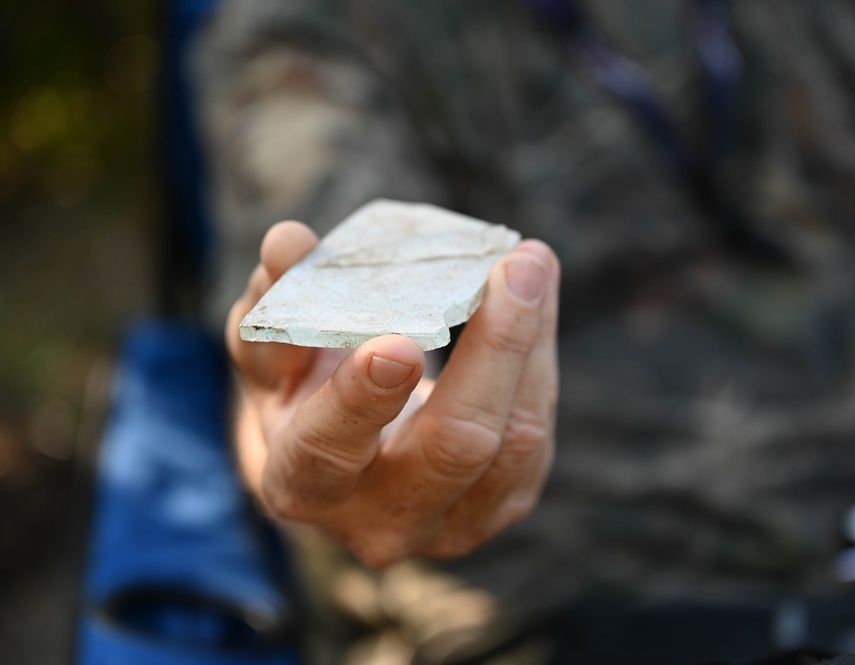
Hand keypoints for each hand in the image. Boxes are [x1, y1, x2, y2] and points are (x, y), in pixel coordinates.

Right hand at [227, 221, 559, 566]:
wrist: (350, 479)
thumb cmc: (303, 403)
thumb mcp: (274, 360)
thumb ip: (273, 304)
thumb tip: (287, 241)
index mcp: (303, 486)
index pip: (327, 450)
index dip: (361, 400)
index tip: (398, 343)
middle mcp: (382, 523)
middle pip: (453, 447)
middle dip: (493, 351)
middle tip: (513, 268)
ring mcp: (452, 525)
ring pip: (514, 438)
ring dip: (531, 341)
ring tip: (532, 261)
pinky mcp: (503, 503)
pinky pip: (534, 430)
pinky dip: (538, 356)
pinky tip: (535, 297)